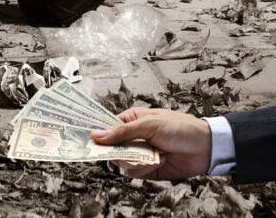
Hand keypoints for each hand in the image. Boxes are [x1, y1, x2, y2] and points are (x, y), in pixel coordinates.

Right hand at [91, 107, 211, 180]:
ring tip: (153, 155)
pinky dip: (145, 169)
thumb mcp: (148, 125)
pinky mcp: (148, 170)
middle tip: (126, 152)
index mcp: (130, 120)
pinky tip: (159, 161)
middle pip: (111, 148)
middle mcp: (133, 138)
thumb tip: (97, 135)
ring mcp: (140, 154)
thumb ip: (122, 132)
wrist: (205, 148)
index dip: (98, 134)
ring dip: (136, 161)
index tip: (88, 141)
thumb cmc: (179, 128)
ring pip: (122, 162)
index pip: (107, 127)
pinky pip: (135, 173)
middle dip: (118, 152)